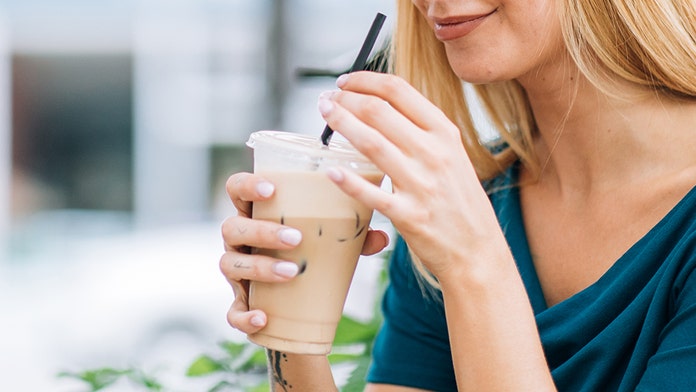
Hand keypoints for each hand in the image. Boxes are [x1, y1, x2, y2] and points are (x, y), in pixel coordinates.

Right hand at [219, 172, 389, 333]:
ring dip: (260, 267)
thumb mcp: (331, 240)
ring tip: (293, 272)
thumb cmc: (310, 253)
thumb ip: (354, 235)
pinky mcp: (239, 303)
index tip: (270, 189)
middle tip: (296, 237)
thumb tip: (381, 237)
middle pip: (233, 227)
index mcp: (256, 214)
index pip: (236, 189)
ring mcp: (235, 271)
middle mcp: (239, 240)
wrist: (298, 302)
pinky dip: (244, 315)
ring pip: (230, 265)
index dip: (246, 185)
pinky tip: (263, 317)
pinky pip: (232, 312)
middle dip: (262, 231)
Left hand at [318, 72, 508, 279]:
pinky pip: (372, 193)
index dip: (365, 80)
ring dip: (341, 124)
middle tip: (327, 99)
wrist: (478, 250)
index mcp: (444, 134)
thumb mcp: (452, 156)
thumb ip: (423, 133)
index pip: (399, 91)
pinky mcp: (409, 215)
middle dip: (346, 99)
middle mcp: (434, 154)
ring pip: (371, 143)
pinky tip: (330, 170)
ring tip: (324, 115)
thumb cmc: (460, 202)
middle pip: (379, 111)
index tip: (345, 81)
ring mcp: (422, 185)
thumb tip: (385, 108)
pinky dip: (347, 180)